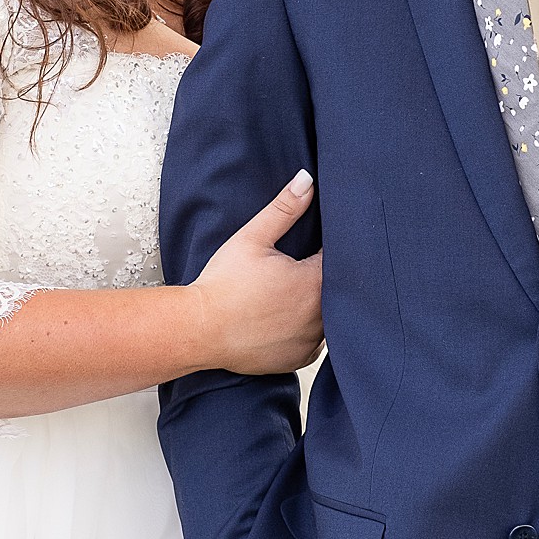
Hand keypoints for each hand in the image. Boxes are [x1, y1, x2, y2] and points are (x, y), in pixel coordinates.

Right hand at [193, 171, 323, 375]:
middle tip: (305, 265)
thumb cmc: (223, 284)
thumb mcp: (252, 238)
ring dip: (320, 304)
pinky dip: (308, 328)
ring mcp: (311, 340)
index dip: (334, 247)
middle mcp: (320, 315)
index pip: (341, 258)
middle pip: (340, 289)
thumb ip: (285, 208)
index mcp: (314, 282)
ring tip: (296, 291)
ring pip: (330, 317)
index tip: (322, 241)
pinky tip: (290, 317)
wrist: (198, 330)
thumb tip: (307, 179)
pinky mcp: (299, 358)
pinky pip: (316, 340)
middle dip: (327, 275)